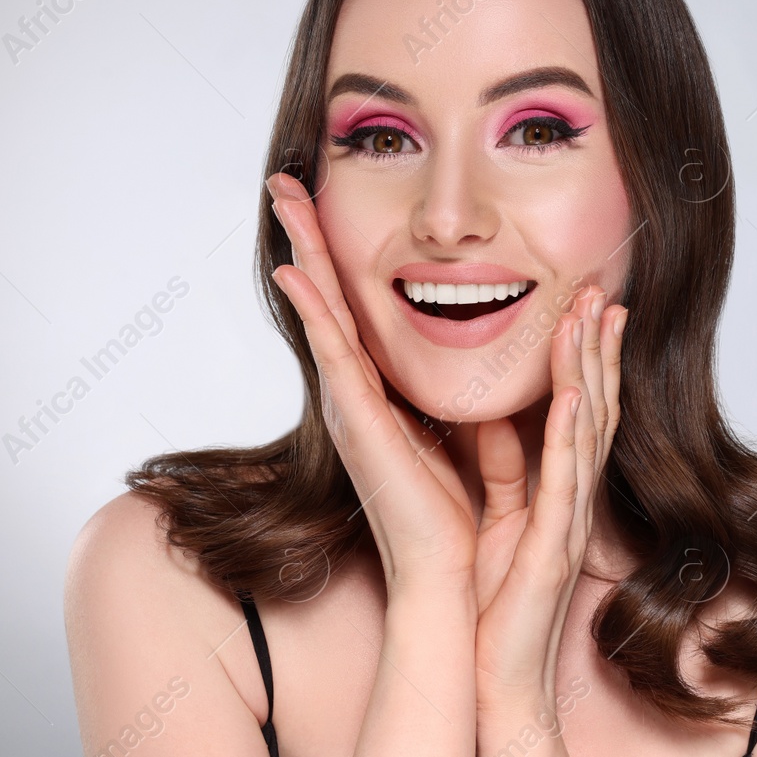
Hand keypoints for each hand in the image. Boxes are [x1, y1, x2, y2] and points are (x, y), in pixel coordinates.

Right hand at [266, 172, 478, 589]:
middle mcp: (355, 392)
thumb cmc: (455, 514)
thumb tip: (475, 355)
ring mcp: (349, 405)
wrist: (448, 576)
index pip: (353, 308)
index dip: (336, 256)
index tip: (320, 204)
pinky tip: (295, 271)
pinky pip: (332, 353)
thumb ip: (455, 394)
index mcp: (379, 392)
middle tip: (281, 180)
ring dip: (302, 250)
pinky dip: (313, 310)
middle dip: (306, 236)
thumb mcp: (461, 433)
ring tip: (281, 198)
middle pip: (325, 297)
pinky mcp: (357, 423)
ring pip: (320, 311)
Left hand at [472, 285, 624, 706]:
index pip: (576, 409)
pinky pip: (565, 482)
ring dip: (592, 373)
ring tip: (594, 320)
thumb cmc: (494, 603)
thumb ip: (500, 468)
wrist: (493, 675)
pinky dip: (572, 437)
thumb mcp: (495, 517)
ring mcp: (568, 520)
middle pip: (593, 408)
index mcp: (553, 489)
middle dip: (598, 349)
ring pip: (588, 433)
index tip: (586, 304)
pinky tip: (576, 396)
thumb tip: (490, 416)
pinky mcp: (552, 546)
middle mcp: (570, 498)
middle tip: (603, 291)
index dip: (585, 357)